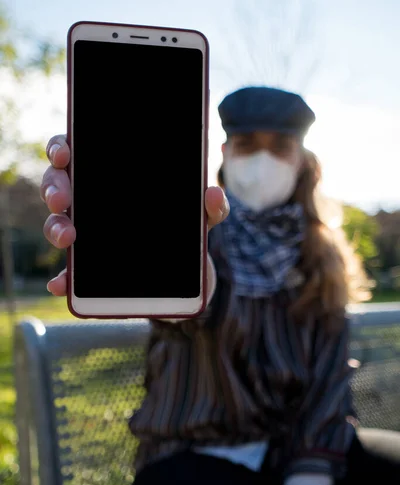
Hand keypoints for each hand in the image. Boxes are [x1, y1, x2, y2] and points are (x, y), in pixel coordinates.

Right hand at [41, 134, 229, 296]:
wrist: (189, 278)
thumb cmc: (188, 233)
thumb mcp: (203, 218)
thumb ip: (212, 207)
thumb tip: (212, 194)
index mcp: (112, 178)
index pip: (77, 152)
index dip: (62, 147)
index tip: (65, 153)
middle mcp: (92, 202)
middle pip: (58, 184)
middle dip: (54, 188)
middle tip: (63, 199)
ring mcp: (87, 235)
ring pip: (57, 223)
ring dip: (54, 227)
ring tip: (67, 238)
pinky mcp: (90, 270)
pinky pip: (69, 273)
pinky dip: (62, 279)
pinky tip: (60, 284)